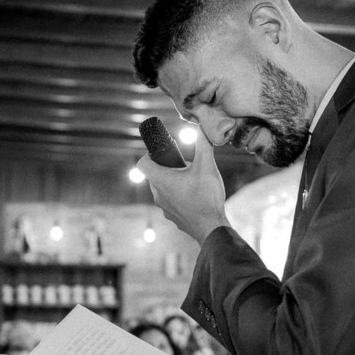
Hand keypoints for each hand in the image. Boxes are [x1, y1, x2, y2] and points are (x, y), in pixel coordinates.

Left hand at [137, 129, 230, 244]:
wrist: (212, 228)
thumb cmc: (207, 198)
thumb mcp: (207, 166)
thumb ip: (203, 144)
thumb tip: (201, 126)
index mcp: (161, 180)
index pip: (142, 163)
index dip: (149, 154)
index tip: (164, 152)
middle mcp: (158, 195)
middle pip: (154, 175)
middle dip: (166, 167)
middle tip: (184, 164)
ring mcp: (164, 208)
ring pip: (162, 189)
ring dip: (173, 181)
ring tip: (191, 180)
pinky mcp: (172, 217)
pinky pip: (170, 201)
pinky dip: (178, 195)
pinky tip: (195, 195)